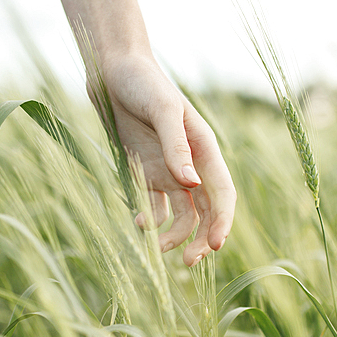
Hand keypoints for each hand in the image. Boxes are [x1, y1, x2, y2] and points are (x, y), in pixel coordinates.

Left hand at [98, 54, 235, 266]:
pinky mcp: (149, 174)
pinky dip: (151, 221)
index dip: (223, 223)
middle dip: (201, 240)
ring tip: (156, 250)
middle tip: (187, 264)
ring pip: (184, 216)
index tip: (215, 246)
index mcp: (205, 149)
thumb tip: (192, 184)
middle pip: (207, 213)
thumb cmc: (142, 83)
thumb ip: (177, 147)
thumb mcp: (162, 109)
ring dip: (175, 236)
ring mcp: (171, 171)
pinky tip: (139, 223)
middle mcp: (193, 165)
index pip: (223, 195)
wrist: (113, 72)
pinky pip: (157, 207)